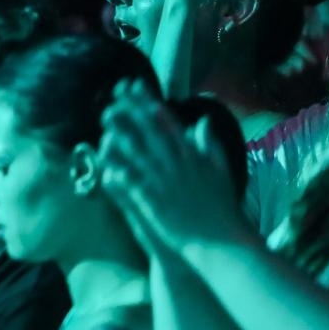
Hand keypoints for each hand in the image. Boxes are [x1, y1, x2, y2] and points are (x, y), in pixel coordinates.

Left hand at [98, 80, 249, 257]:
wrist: (224, 242)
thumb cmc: (222, 209)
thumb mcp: (221, 171)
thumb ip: (211, 144)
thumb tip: (202, 121)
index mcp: (193, 156)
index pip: (167, 122)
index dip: (147, 102)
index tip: (133, 87)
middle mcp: (178, 165)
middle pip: (150, 131)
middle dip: (131, 111)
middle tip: (112, 95)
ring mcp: (166, 184)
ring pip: (139, 153)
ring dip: (121, 135)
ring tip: (105, 119)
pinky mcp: (156, 204)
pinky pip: (134, 185)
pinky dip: (121, 173)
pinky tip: (106, 164)